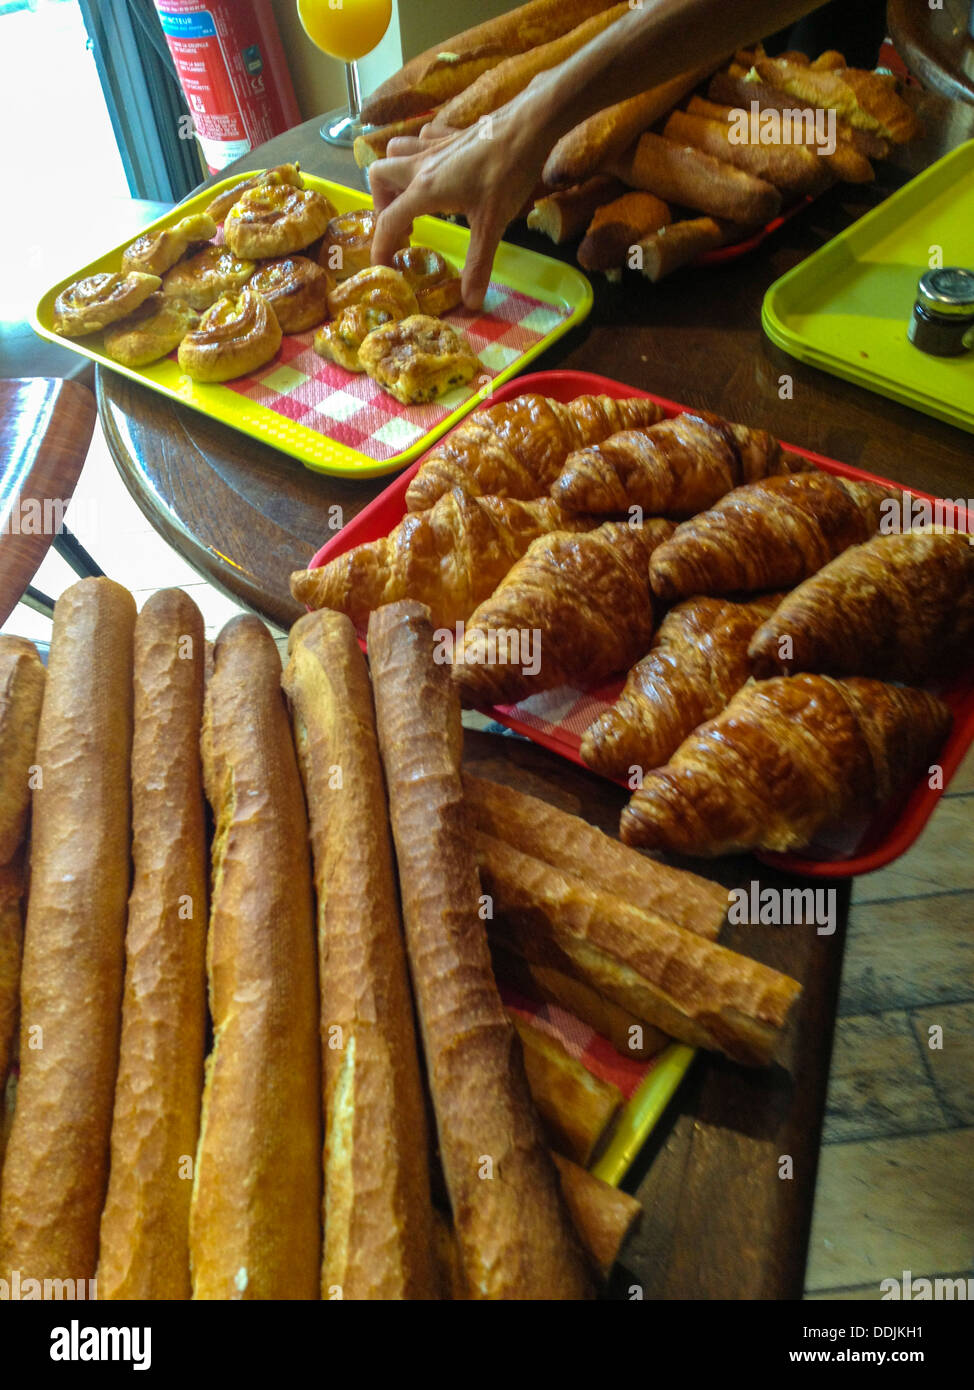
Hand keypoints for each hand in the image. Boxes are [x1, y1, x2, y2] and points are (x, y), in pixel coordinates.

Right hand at [369, 94, 550, 309]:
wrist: (529, 125)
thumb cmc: (508, 172)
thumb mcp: (493, 224)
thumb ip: (479, 264)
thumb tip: (471, 303)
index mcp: (425, 189)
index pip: (389, 220)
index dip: (380, 247)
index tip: (382, 266)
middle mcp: (421, 164)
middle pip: (379, 176)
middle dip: (382, 203)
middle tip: (402, 226)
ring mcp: (435, 145)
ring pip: (396, 151)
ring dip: (396, 174)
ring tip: (413, 197)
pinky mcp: (451, 133)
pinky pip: (422, 139)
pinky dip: (420, 153)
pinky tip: (437, 167)